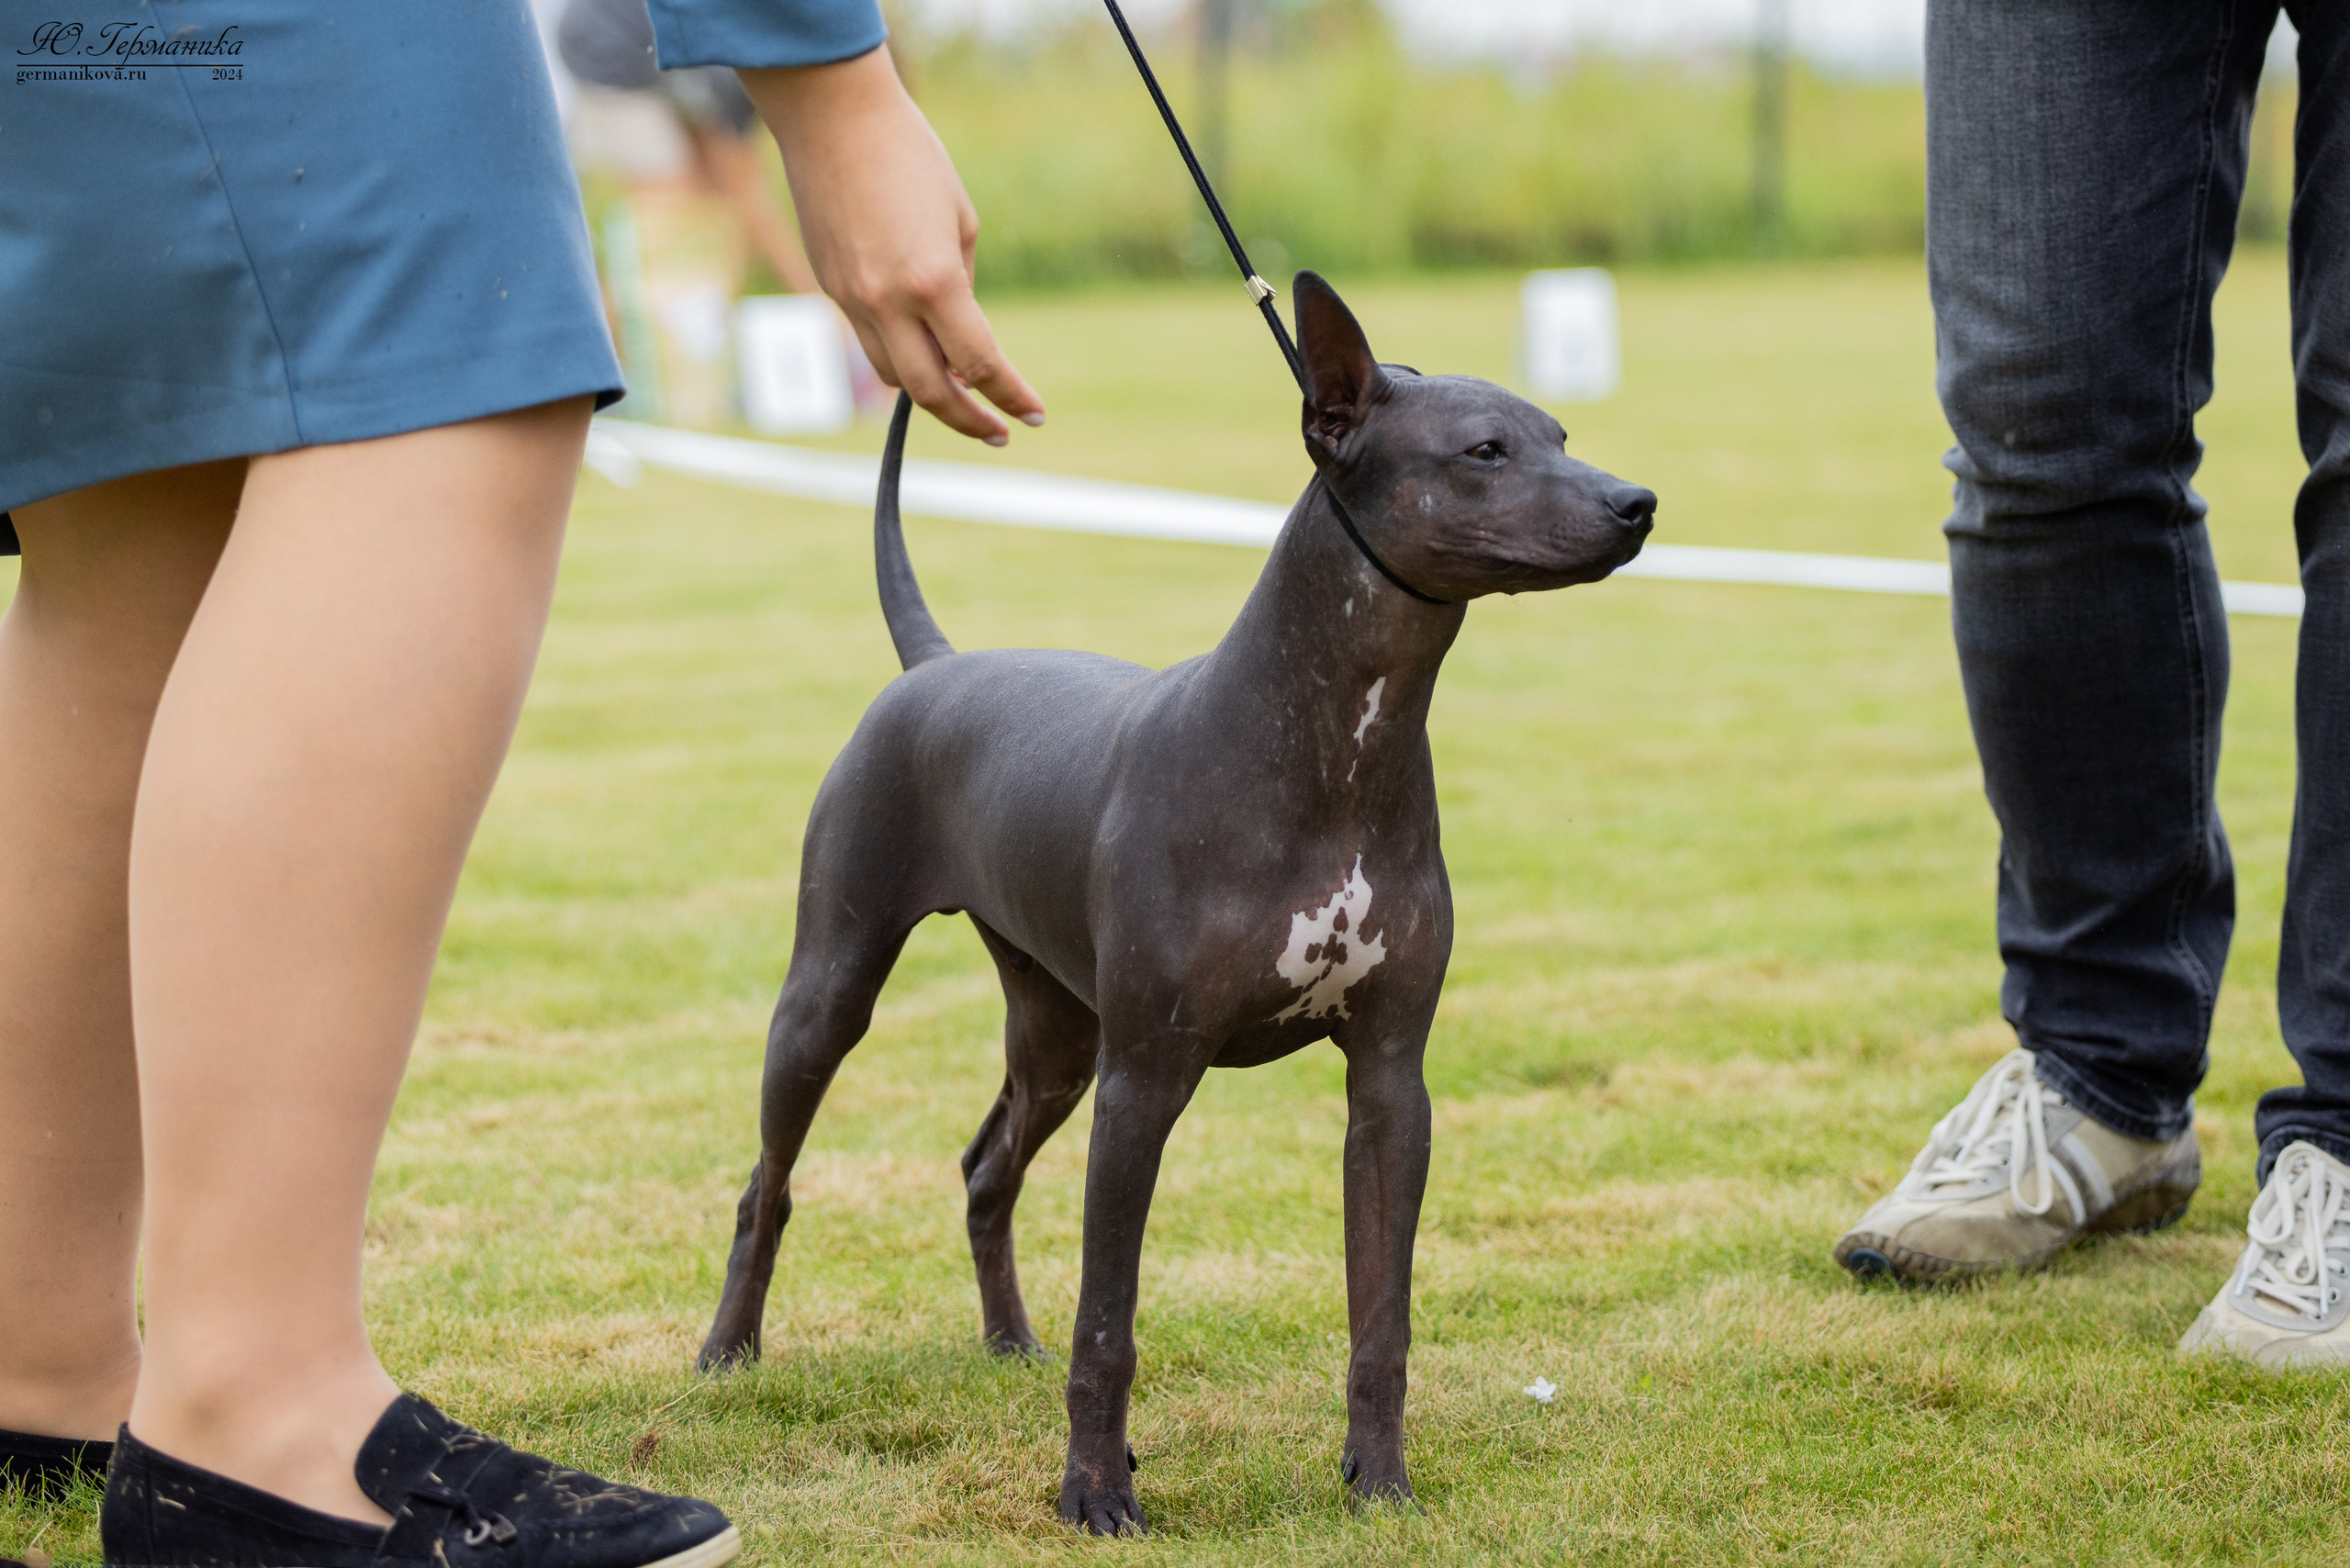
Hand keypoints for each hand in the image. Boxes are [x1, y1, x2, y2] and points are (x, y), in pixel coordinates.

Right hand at [740, 48, 1043, 444]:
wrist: (833, 117)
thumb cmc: (911, 157)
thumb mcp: (960, 223)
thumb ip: (962, 290)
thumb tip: (961, 340)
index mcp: (933, 282)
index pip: (979, 364)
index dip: (1010, 396)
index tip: (1034, 415)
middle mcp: (887, 302)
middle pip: (929, 392)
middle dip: (968, 420)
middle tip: (998, 432)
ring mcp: (851, 299)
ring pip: (891, 376)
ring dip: (929, 393)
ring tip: (961, 395)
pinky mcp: (829, 288)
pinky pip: (867, 342)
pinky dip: (898, 357)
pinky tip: (921, 351)